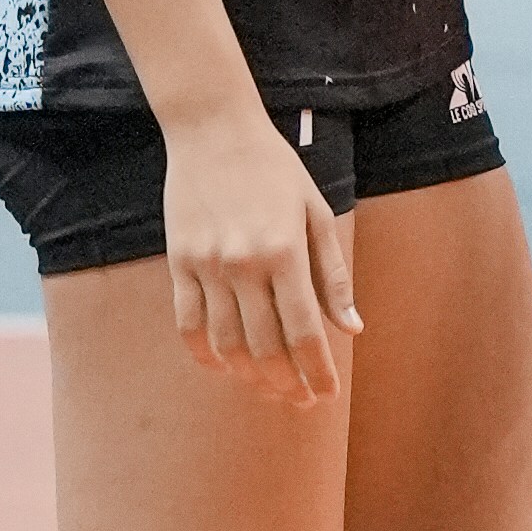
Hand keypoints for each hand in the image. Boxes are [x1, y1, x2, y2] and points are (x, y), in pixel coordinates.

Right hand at [157, 109, 359, 403]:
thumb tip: (352, 328)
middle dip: (286, 384)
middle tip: (299, 400)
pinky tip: (224, 367)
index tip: (326, 395)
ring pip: (226, 344)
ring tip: (267, 387)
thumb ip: (332, 275)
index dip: (317, 371)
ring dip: (248, 377)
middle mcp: (244, 264)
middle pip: (265, 347)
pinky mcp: (179, 262)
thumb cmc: (275, 169)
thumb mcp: (316, 213)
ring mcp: (207, 266)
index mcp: (285, 252)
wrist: (213, 130)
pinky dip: (206, 355)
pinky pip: (188, 324)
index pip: (305, 331)